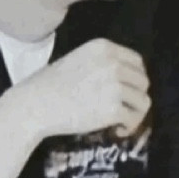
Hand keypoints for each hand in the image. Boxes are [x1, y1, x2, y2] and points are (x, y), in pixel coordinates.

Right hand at [4, 38, 149, 140]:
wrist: (34, 105)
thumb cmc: (51, 83)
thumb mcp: (80, 58)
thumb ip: (104, 62)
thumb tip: (129, 77)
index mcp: (105, 48)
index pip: (137, 61)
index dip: (136, 77)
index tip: (130, 89)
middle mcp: (113, 64)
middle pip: (143, 81)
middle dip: (136, 96)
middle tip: (124, 107)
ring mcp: (115, 86)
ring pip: (143, 100)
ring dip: (135, 113)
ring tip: (122, 121)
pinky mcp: (113, 108)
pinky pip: (135, 118)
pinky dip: (130, 126)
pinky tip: (118, 129)